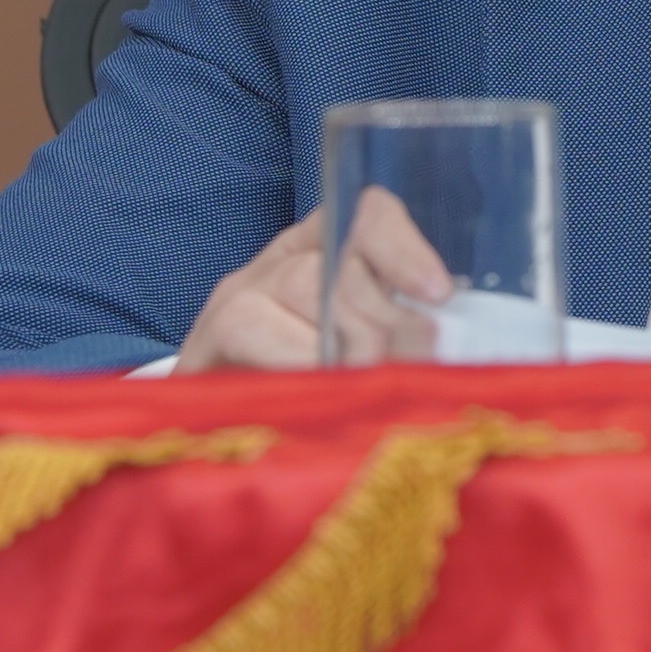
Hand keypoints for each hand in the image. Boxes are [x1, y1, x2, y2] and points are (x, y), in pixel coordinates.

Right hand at [171, 187, 453, 370]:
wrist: (213, 434)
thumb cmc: (303, 396)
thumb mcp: (363, 363)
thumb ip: (400, 345)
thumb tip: (445, 353)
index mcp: (330, 255)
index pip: (371, 217)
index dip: (405, 248)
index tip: (437, 293)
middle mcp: (283, 262)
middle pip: (344, 264)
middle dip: (388, 319)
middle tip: (411, 365)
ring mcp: (239, 295)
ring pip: (305, 285)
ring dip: (348, 341)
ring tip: (367, 383)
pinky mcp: (204, 337)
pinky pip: (250, 326)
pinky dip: (296, 360)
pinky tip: (318, 390)